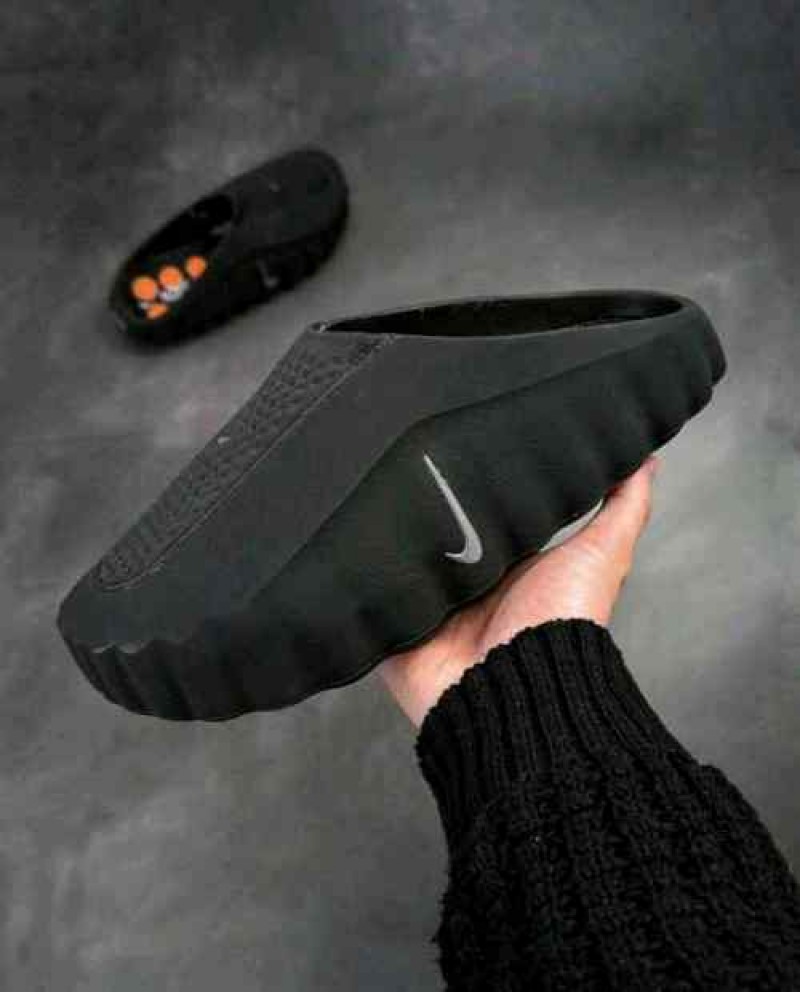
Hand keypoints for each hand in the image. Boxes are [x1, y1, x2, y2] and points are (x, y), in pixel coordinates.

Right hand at [379, 457, 658, 725]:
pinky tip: (349, 545)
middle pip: (434, 537)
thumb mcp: (601, 553)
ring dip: (387, 541)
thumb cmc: (562, 623)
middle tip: (406, 463)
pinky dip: (358, 579)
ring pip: (395, 562)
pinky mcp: (394, 630)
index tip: (457, 444)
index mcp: (504, 567)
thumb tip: (646, 459)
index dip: (470, 486)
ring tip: (370, 495)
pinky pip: (366, 598)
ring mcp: (427, 608)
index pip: (478, 516)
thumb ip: (621, 507)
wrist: (519, 686)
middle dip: (423, 508)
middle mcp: (465, 587)